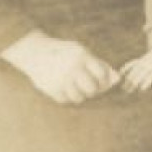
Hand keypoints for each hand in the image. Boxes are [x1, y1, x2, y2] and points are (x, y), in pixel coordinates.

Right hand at [1, 32, 119, 104]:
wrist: (35, 52)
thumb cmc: (63, 52)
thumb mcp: (80, 51)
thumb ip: (97, 63)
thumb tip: (117, 79)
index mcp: (82, 56)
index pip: (102, 74)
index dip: (104, 80)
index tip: (100, 80)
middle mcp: (73, 69)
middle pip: (92, 89)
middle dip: (93, 90)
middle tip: (89, 87)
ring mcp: (62, 80)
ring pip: (80, 98)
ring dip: (80, 95)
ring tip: (76, 88)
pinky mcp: (51, 89)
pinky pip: (66, 100)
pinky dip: (67, 97)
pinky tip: (65, 89)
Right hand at [119, 44, 151, 93]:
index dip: (148, 82)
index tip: (143, 89)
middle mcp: (150, 65)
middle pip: (141, 75)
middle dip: (135, 84)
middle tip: (128, 92)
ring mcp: (144, 62)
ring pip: (134, 71)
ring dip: (129, 79)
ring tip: (123, 87)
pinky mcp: (140, 60)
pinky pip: (132, 63)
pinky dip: (126, 67)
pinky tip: (120, 73)